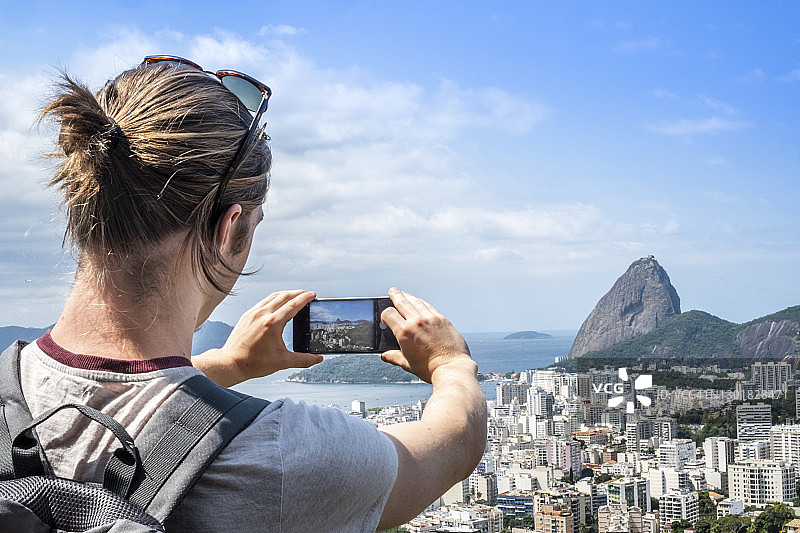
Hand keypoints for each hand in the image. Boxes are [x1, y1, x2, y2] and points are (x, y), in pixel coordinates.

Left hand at [195, 290, 322, 386]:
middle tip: (307, 293)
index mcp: (273, 324)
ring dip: (286, 293)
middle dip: (298, 293)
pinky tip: (278, 302)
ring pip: (273, 296)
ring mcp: (253, 313)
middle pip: (284, 296)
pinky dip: (275, 298)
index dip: (305, 298)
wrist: (231, 363)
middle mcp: (263, 314)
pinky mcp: (247, 315)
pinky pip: (264, 301)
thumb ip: (303, 360)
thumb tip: (318, 358)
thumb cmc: (254, 363)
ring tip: (295, 295)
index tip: (313, 294)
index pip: (293, 305)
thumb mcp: (282, 362)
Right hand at [380, 288, 472, 383]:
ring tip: (404, 294)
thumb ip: (394, 357)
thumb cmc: (429, 368)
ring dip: (408, 296)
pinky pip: (429, 306)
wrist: (451, 368)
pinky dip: (422, 302)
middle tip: (392, 291)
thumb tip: (384, 356)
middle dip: (395, 296)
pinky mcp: (442, 319)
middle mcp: (416, 322)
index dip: (384, 314)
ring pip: (416, 302)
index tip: (386, 318)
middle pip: (402, 302)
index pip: (389, 314)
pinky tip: (420, 302)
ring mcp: (430, 319)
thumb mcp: (407, 364)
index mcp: (404, 332)